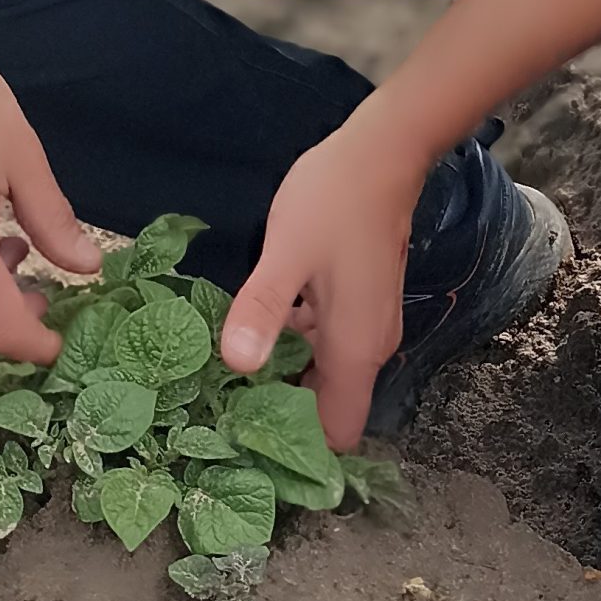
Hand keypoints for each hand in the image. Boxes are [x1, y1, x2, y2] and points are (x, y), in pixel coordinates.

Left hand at [219, 113, 430, 450]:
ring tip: (222, 377)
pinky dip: (293, 350)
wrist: (383, 153)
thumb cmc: (334, 201)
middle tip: (216, 411)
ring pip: (325, 378)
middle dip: (278, 415)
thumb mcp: (287, 253)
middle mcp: (368, 347)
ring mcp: (367, 325)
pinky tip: (253, 330)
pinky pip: (326, 347)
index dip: (297, 448)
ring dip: (282, 380)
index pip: (337, 434)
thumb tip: (235, 364)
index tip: (243, 443)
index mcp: (354, 348)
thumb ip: (262, 309)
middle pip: (328, 410)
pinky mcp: (359, 303)